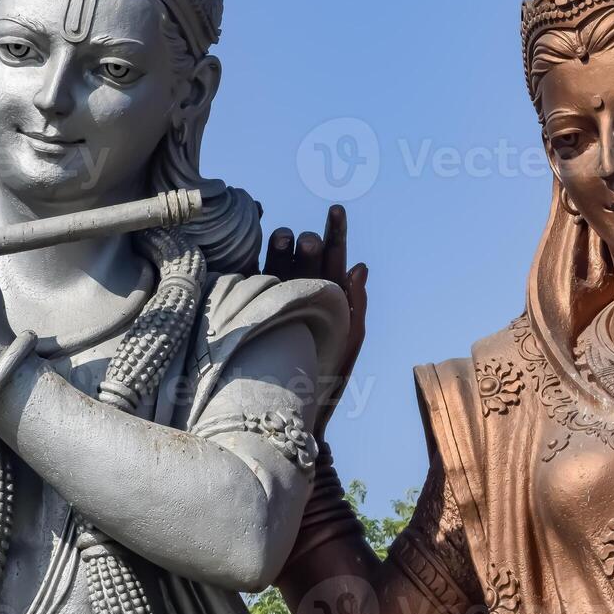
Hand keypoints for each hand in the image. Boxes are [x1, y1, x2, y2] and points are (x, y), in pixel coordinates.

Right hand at [263, 204, 367, 439]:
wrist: (298, 404)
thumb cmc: (330, 372)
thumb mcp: (350, 337)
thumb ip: (356, 302)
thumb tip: (360, 266)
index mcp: (333, 293)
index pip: (336, 255)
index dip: (336, 231)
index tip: (335, 209)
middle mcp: (307, 290)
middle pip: (307, 257)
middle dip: (310, 245)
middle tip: (309, 241)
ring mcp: (281, 298)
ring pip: (281, 264)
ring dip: (282, 249)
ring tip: (283, 237)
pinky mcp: (257, 310)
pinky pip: (256, 282)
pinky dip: (256, 267)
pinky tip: (253, 255)